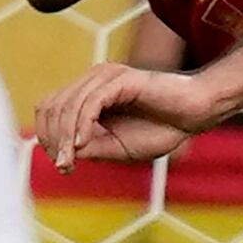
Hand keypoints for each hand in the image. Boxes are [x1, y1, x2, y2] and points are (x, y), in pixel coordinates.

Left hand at [34, 62, 232, 172]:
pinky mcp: (120, 80)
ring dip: (64, 138)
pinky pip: (90, 103)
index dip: (47, 136)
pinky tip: (83, 143)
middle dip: (52, 139)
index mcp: (88, 93)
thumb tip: (62, 153)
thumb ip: (90, 148)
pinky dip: (82, 125)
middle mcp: (93, 80)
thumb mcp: (116, 148)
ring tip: (70, 162)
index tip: (62, 165)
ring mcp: (106, 77)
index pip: (49, 108)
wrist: (195, 115)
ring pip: (68, 105)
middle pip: (52, 106)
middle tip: (64, 166)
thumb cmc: (160, 130)